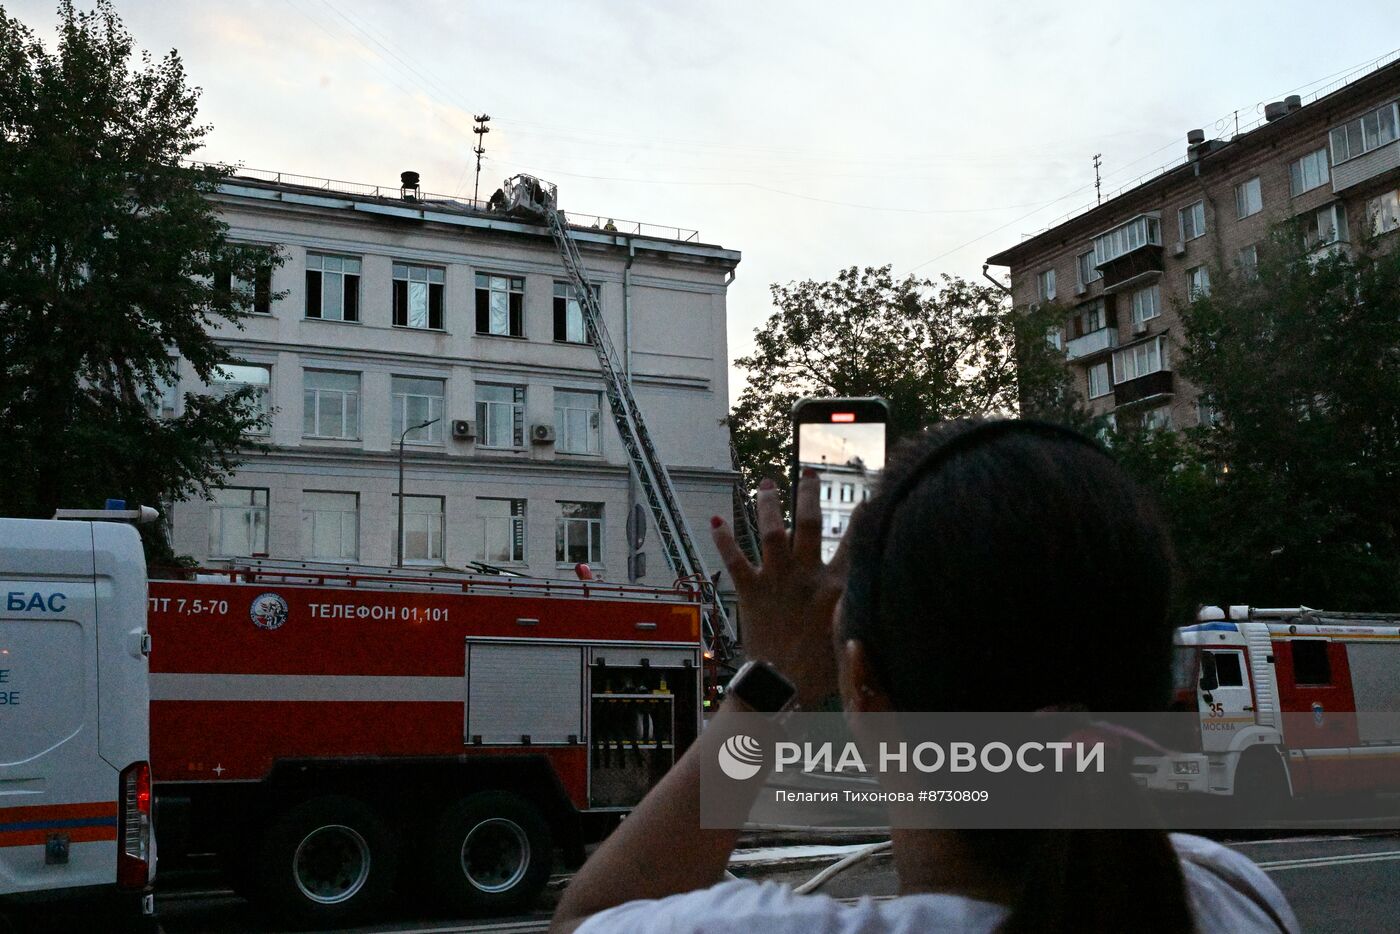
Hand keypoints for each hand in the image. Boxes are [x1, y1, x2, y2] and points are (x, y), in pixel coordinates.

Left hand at [710, 471, 850, 708]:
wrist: (781, 688)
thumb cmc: (820, 674)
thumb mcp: (852, 637)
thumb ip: (859, 611)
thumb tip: (877, 596)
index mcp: (837, 587)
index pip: (855, 542)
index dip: (863, 515)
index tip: (868, 495)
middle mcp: (807, 576)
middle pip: (808, 523)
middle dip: (808, 493)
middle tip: (808, 473)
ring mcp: (776, 580)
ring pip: (770, 531)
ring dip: (766, 504)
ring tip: (764, 485)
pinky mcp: (750, 592)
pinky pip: (734, 560)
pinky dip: (723, 539)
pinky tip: (715, 521)